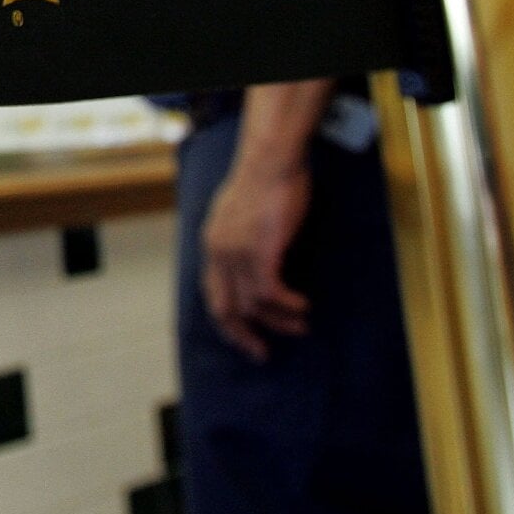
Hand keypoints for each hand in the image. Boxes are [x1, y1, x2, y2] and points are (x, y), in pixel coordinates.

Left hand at [202, 160, 311, 361]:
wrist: (271, 161)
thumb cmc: (265, 184)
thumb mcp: (243, 217)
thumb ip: (241, 242)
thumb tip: (256, 265)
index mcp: (211, 245)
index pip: (212, 294)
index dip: (228, 322)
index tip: (246, 339)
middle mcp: (217, 252)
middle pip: (224, 309)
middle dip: (243, 335)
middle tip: (262, 352)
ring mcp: (235, 252)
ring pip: (253, 304)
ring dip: (279, 320)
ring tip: (300, 324)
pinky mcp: (258, 251)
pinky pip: (270, 293)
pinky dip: (287, 305)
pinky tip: (302, 306)